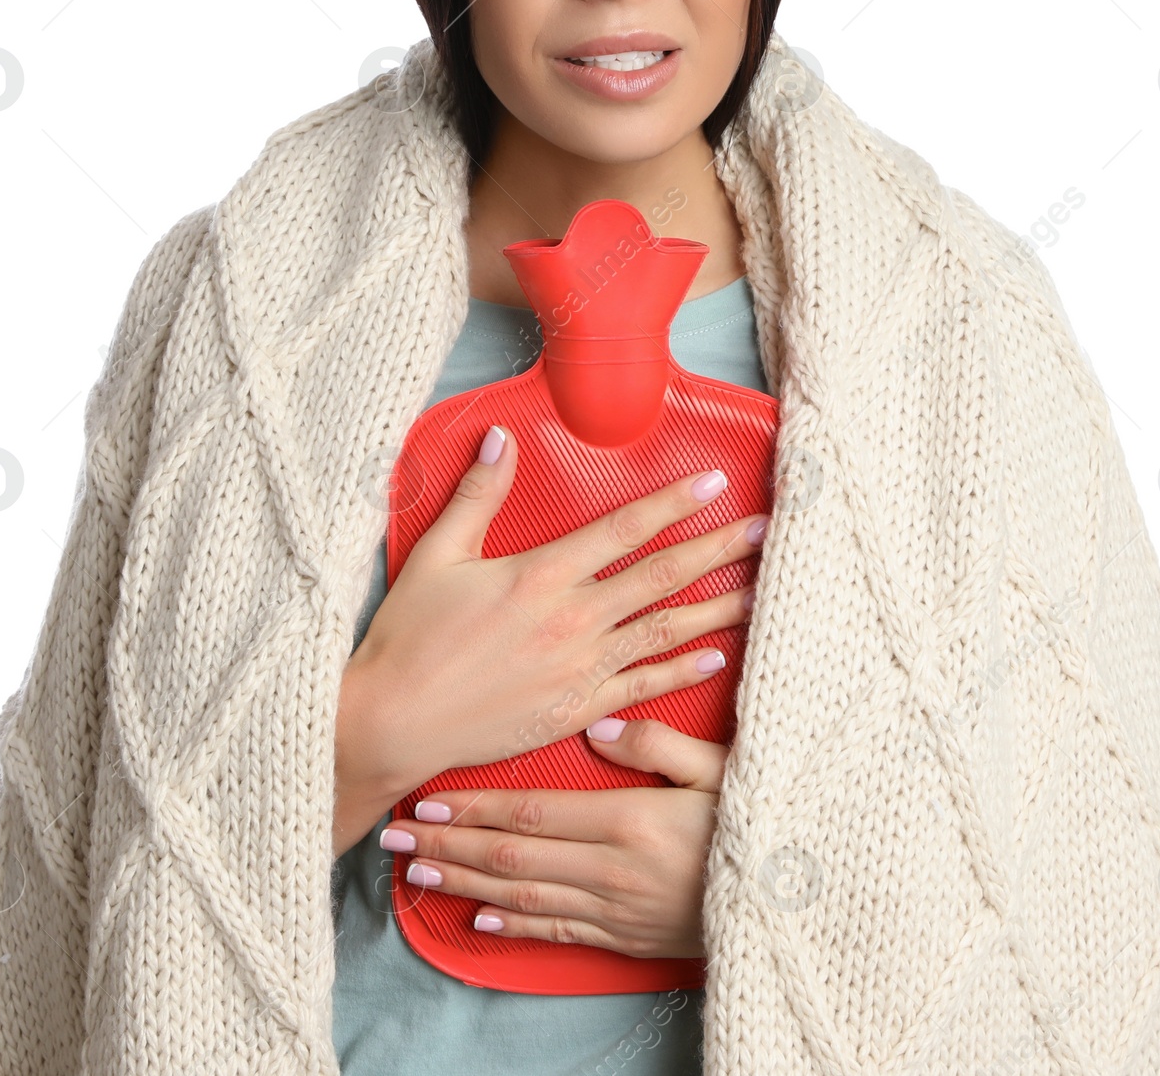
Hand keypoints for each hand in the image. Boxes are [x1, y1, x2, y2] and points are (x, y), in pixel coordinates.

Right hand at [333, 425, 761, 855]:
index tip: (714, 485)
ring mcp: (580, 669)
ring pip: (665, 630)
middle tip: (766, 532)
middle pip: (661, 576)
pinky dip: (681, 669)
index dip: (673, 504)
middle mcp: (572, 619)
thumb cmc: (409, 637)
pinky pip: (642, 685)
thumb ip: (479, 495)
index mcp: (541, 575)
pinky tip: (715, 655)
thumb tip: (502, 438)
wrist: (394, 721)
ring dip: (718, 608)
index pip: (624, 529)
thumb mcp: (439, 554)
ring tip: (761, 590)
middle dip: (718, 551)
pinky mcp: (576, 710)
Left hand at [377, 718, 726, 957]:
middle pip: (511, 856)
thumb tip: (596, 730)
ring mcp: (614, 909)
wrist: (795, 904)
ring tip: (417, 871)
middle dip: (447, 844)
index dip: (473, 807)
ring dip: (464, 884)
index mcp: (629, 821)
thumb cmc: (760, 824)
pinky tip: (479, 920)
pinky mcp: (624, 937)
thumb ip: (657, 745)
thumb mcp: (720, 770)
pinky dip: (513, 925)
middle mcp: (611, 870)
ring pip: (522, 896)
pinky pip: (557, 931)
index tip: (427, 796)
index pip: (530, 813)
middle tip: (396, 835)